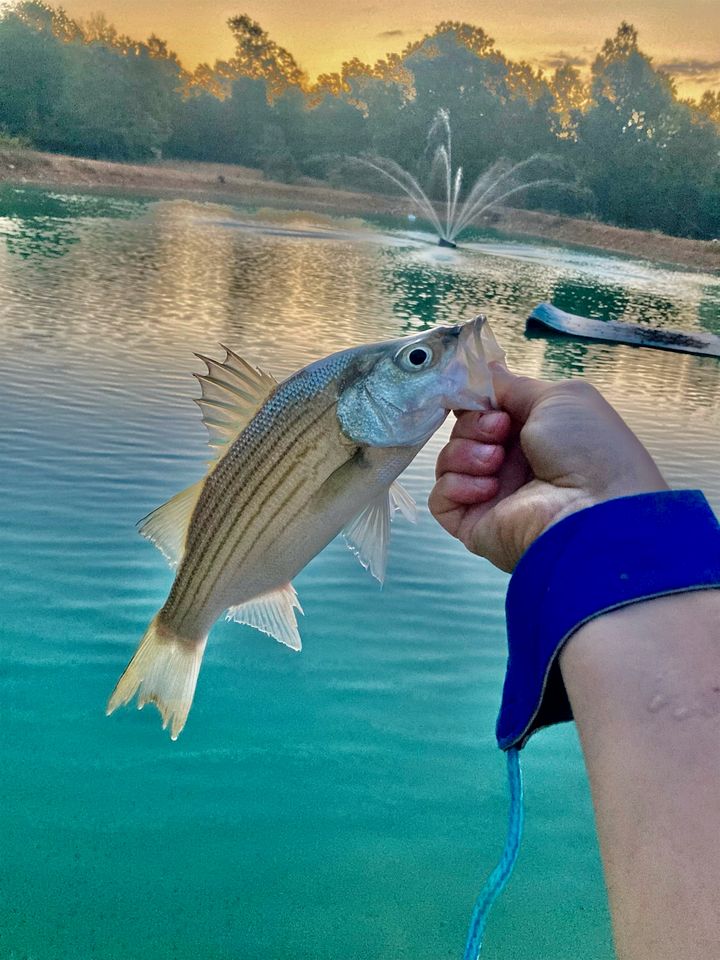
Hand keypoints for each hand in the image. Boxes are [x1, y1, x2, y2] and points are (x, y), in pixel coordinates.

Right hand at [429, 364, 667, 571]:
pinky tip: (487, 488)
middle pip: (465, 430)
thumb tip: (484, 370)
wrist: (592, 512)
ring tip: (496, 462)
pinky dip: (457, 484)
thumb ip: (513, 386)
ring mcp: (491, 495)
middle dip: (476, 424)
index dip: (477, 399)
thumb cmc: (587, 448)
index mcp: (535, 433)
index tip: (475, 393)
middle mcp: (512, 463)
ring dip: (466, 452)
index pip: (488, 410)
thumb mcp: (559, 397)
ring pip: (449, 460)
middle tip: (499, 431)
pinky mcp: (472, 523)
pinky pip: (441, 497)